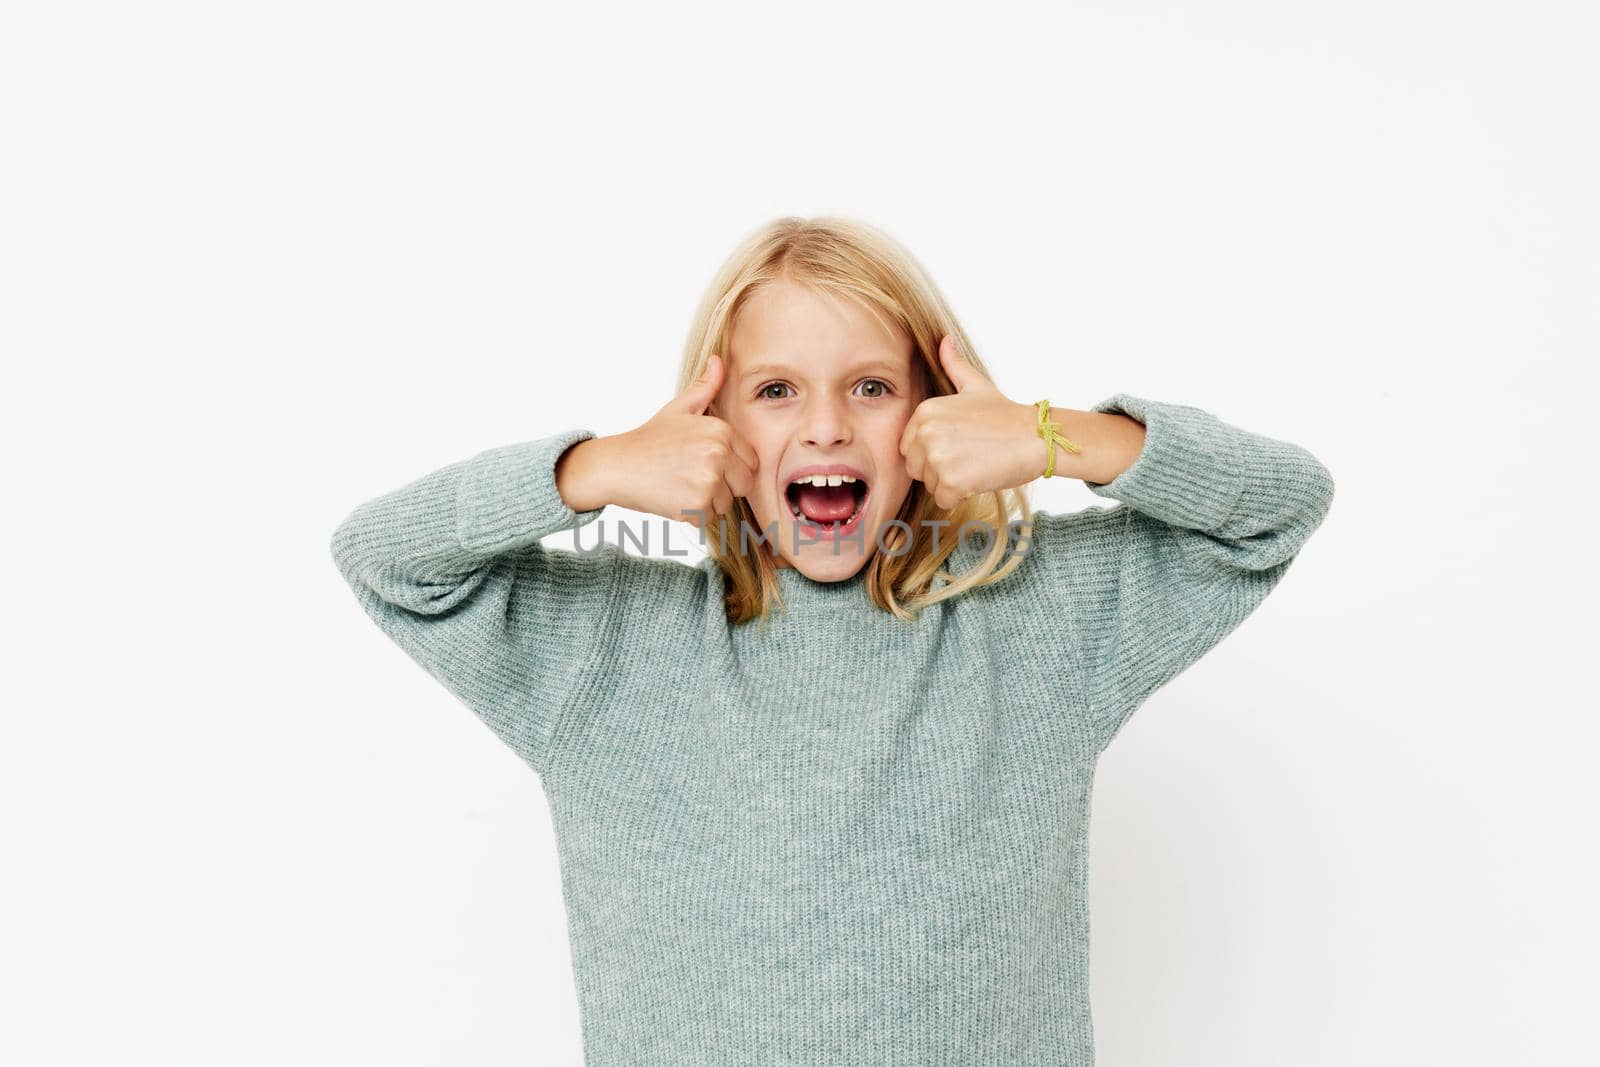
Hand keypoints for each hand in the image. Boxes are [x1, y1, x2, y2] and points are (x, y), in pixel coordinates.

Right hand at [600, 354, 759, 530]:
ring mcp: (709, 481)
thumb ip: (705, 387)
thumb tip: (719, 360)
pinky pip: (710, 518)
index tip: (706, 464)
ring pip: (727, 503)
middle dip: (724, 486)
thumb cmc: (649, 440)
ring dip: (708, 502)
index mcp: (720, 431)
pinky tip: (675, 498)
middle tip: (693, 477)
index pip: (750, 460)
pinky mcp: (697, 505)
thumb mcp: (679, 408)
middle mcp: (719, 454)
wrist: (616, 466)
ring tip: (681, 486)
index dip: (732, 466)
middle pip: (744, 484)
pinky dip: (694, 515)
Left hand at [899, 335, 1045, 509]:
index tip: (959, 445)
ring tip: (977, 465)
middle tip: (970, 457)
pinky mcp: (950, 481)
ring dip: (951, 483)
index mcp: (925, 411)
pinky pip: (943, 500)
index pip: (909, 446)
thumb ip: (954, 366)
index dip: (932, 451)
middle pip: (916, 468)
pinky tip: (980, 478)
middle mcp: (925, 432)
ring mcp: (937, 457)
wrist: (1037, 436)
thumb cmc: (1007, 415)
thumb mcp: (976, 385)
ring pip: (930, 485)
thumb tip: (944, 340)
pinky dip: (960, 497)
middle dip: (939, 469)